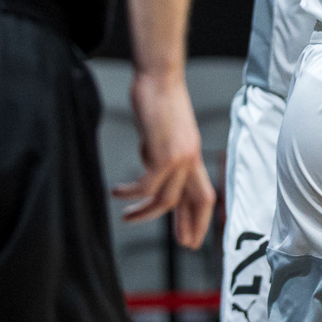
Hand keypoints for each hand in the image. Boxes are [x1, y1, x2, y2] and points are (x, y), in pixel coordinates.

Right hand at [119, 68, 216, 249]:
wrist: (159, 76)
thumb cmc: (158, 98)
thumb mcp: (161, 132)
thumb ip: (157, 153)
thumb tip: (148, 167)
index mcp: (193, 154)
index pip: (204, 193)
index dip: (200, 217)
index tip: (192, 237)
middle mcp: (192, 158)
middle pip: (199, 200)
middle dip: (192, 226)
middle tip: (183, 245)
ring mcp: (181, 156)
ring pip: (167, 199)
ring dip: (145, 213)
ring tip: (126, 216)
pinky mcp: (164, 153)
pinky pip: (146, 185)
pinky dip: (130, 193)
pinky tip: (117, 191)